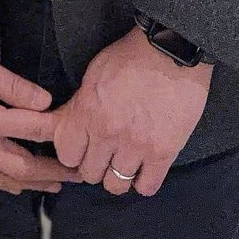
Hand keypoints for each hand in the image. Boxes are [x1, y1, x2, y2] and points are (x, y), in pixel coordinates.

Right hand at [0, 40, 68, 192]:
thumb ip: (11, 85)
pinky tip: (10, 184)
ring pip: (0, 180)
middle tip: (78, 174)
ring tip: (53, 185)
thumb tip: (45, 102)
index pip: (30, 130)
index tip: (78, 134)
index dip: (57, 133)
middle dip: (52, 172)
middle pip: (20, 168)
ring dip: (30, 184)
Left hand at [52, 28, 211, 197]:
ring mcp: (136, 145)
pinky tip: (144, 168)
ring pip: (115, 185)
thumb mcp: (93, 74)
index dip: (73, 153)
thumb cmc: (131, 56)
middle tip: (104, 155)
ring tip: (125, 163)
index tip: (82, 148)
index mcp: (87, 111)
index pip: (67, 154)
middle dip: (94, 165)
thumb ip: (80, 105)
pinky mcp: (164, 152)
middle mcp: (108, 133)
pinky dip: (143, 181)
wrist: (172, 51)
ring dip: (118, 175)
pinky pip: (147, 187)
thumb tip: (68, 126)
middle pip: (89, 173)